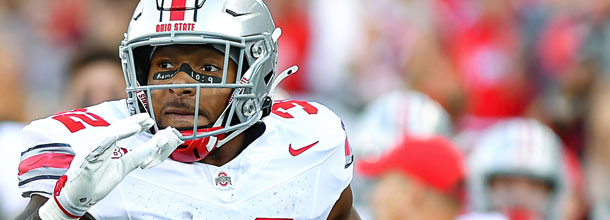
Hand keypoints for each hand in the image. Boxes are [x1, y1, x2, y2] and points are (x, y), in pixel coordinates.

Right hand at [38, 113, 183, 218]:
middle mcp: (97, 145)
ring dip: (122, 130)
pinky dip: (106, 141)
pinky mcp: (84, 160)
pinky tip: (116, 135)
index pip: (122, 131)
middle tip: (146, 117)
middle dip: (131, 122)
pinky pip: (95, 148)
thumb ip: (135, 157)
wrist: (80, 199)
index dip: (135, 124)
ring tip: (137, 126)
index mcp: (106, 146)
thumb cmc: (96, 183)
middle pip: (116, 129)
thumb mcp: (123, 168)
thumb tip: (152, 148)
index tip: (149, 121)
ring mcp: (90, 151)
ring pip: (107, 136)